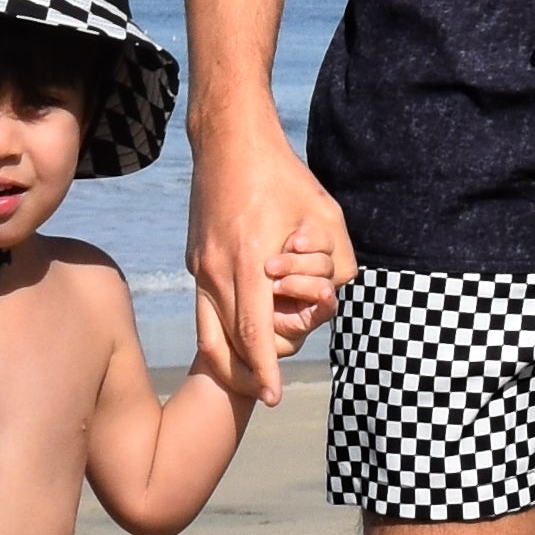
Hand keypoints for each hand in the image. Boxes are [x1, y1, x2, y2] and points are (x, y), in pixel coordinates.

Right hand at [186, 124, 354, 405]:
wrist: (229, 138)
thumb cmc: (284, 175)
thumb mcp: (326, 214)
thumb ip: (340, 261)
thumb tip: (333, 296)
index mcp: (249, 260)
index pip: (253, 332)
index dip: (263, 371)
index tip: (273, 397)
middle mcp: (216, 269)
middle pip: (225, 344)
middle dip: (246, 374)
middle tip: (266, 389)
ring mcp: (199, 265)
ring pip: (207, 332)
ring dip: (228, 359)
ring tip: (250, 375)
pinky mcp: (194, 258)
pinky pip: (205, 307)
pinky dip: (221, 328)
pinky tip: (243, 329)